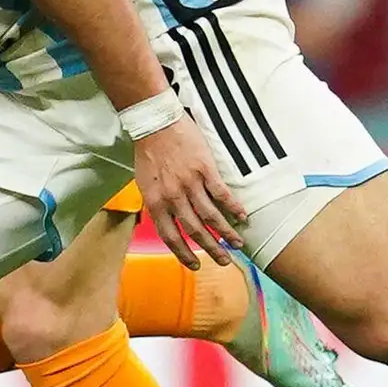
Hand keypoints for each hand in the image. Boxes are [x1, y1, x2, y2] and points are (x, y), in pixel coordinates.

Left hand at [129, 114, 247, 264]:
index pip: (170, 236)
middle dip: (211, 249)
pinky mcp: (204, 169)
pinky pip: (222, 194)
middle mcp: (172, 197)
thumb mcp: (144, 182)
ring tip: (237, 243)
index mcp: (155, 202)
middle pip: (194, 231)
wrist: (155, 122)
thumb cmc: (148, 151)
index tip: (195, 265)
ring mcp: (190, 184)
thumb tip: (162, 220)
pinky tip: (243, 216)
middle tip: (224, 260)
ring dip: (226, 233)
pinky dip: (233, 207)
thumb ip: (156, 202)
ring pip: (211, 216)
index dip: (183, 253)